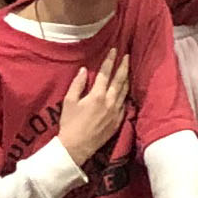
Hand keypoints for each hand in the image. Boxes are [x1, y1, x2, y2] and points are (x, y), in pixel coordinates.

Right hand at [53, 52, 132, 167]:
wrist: (77, 147)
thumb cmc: (70, 124)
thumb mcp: (69, 101)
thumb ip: (78, 84)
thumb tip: (85, 70)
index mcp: (97, 95)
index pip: (106, 73)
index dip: (110, 60)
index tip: (114, 50)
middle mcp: (110, 102)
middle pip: (120, 80)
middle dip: (124, 66)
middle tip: (127, 55)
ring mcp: (116, 112)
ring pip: (125, 91)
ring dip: (127, 79)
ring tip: (128, 70)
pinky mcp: (118, 122)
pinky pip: (124, 104)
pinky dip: (125, 94)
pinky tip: (126, 90)